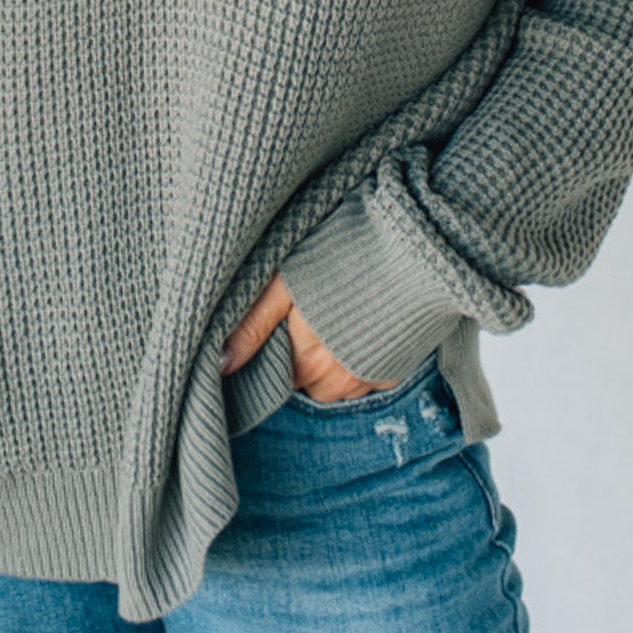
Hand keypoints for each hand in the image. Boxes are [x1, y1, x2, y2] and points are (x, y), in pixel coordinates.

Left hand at [220, 272, 400, 400]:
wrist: (411, 248)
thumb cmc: (341, 256)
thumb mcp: (286, 283)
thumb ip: (252, 325)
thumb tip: (221, 365)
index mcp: (305, 361)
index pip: (278, 376)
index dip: (276, 351)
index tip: (281, 327)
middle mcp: (338, 381)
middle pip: (306, 382)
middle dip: (303, 358)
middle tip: (309, 317)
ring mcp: (369, 378)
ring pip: (335, 384)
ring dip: (331, 363)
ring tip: (335, 319)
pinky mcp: (395, 370)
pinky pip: (367, 379)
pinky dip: (360, 360)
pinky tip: (361, 327)